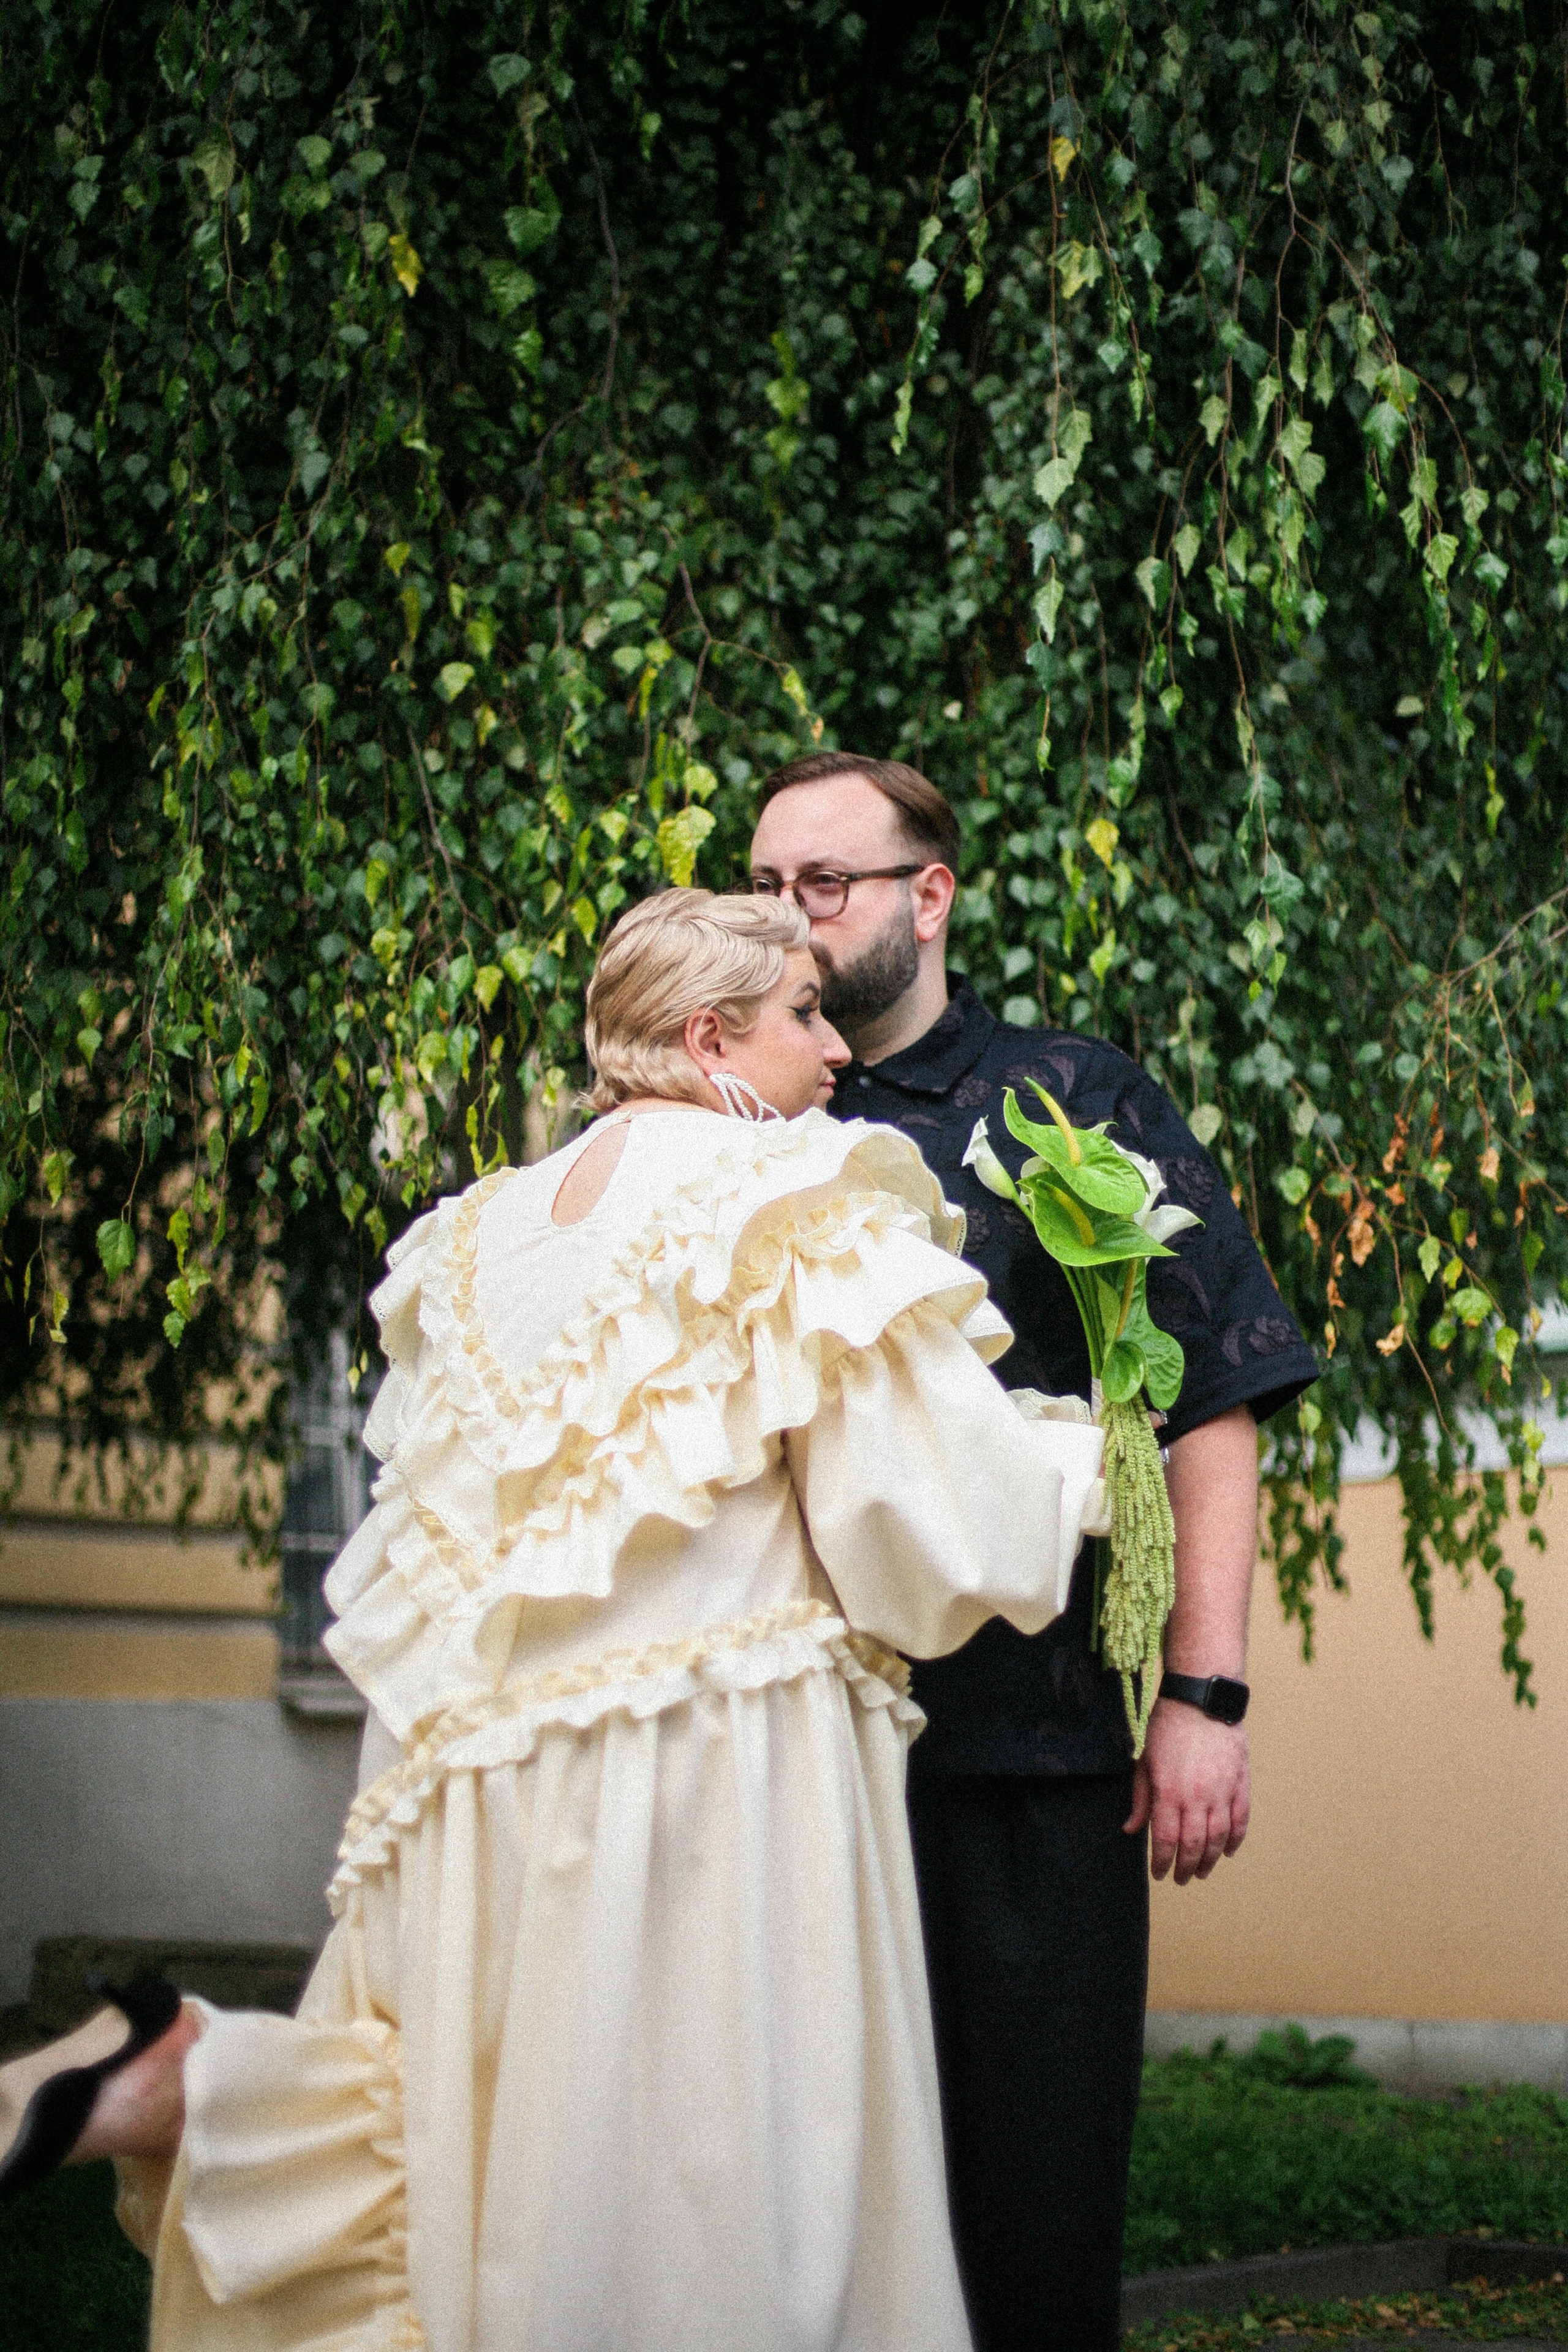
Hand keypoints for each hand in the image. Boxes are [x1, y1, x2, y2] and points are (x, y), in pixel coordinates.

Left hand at [1123, 1699, 1249, 1883]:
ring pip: (1219, 1838)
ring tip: (1203, 1872)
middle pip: (1193, 1845)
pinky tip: (1227, 1851)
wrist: (1202, 1698)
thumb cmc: (1168, 1726)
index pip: (1165, 1839)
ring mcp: (1222, 1791)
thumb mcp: (1144, 1760)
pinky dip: (1235, 1840)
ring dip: (1211, 1860)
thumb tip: (1130, 1829)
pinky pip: (1241, 1820)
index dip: (1161, 1861)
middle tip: (1182, 1879)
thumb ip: (1141, 1798)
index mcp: (1169, 1791)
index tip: (1159, 1873)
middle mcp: (1197, 1796)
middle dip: (1186, 1868)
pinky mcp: (1240, 1783)